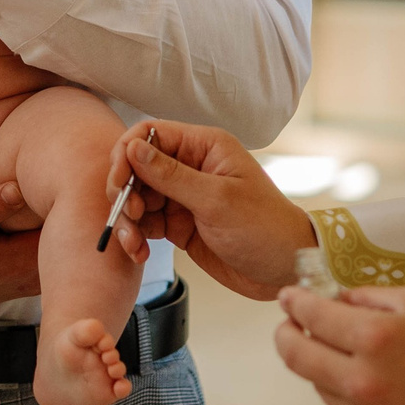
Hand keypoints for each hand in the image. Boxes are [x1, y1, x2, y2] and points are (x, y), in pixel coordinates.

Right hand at [107, 121, 315, 299]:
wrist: (285, 269)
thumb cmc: (265, 228)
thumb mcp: (216, 201)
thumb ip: (171, 175)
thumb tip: (133, 148)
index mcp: (205, 147)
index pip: (151, 134)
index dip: (128, 153)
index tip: (119, 182)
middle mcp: (191, 166)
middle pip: (138, 166)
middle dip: (125, 191)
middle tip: (127, 215)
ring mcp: (183, 196)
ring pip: (137, 197)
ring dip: (127, 219)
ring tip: (133, 243)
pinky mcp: (179, 224)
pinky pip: (145, 223)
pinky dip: (136, 236)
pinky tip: (139, 252)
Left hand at [275, 285, 404, 404]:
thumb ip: (368, 298)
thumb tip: (333, 301)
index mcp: (375, 338)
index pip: (311, 317)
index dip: (294, 303)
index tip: (287, 297)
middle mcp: (364, 381)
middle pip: (297, 357)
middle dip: (287, 335)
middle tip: (290, 324)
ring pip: (319, 385)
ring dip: (321, 364)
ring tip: (342, 351)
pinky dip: (348, 391)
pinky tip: (372, 380)